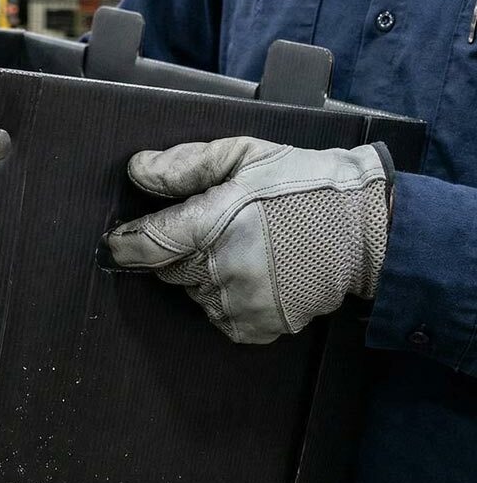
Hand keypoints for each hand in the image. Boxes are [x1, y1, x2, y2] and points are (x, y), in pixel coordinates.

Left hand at [104, 137, 392, 343]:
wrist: (365, 229)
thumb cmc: (302, 184)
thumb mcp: (244, 156)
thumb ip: (186, 165)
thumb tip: (138, 171)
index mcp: (214, 223)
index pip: (148, 243)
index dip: (126, 242)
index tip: (117, 241)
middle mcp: (222, 268)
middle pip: (169, 268)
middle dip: (180, 251)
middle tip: (215, 230)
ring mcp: (240, 301)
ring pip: (193, 292)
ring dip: (205, 274)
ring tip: (245, 249)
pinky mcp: (257, 326)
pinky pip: (219, 316)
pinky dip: (227, 298)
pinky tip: (256, 274)